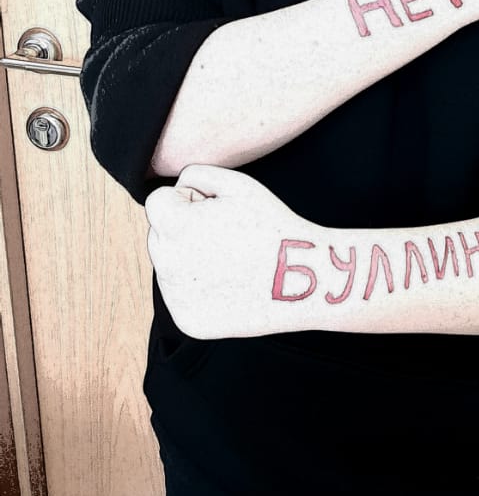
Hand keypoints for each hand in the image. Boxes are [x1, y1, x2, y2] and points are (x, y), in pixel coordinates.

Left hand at [145, 165, 306, 339]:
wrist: (302, 279)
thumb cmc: (272, 226)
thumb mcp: (236, 183)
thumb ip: (194, 174)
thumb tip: (175, 190)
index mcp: (174, 225)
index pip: (158, 202)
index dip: (188, 200)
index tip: (216, 211)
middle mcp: (167, 264)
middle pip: (159, 235)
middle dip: (184, 230)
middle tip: (227, 237)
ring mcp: (176, 297)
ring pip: (169, 266)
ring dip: (189, 259)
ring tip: (230, 261)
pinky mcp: (187, 321)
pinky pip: (182, 295)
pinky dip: (199, 289)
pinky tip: (229, 284)